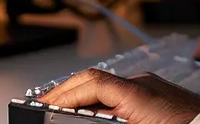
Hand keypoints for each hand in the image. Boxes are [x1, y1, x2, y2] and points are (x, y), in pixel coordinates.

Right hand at [38, 69, 199, 123]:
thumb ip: (107, 121)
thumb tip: (83, 116)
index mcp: (137, 91)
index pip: (89, 84)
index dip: (61, 95)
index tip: (42, 105)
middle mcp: (143, 82)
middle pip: (93, 79)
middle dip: (65, 92)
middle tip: (43, 105)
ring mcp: (151, 85)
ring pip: (106, 83)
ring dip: (81, 94)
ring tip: (61, 107)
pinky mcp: (157, 93)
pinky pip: (120, 90)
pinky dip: (99, 98)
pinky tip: (92, 110)